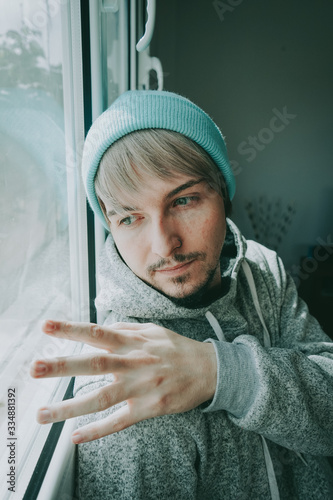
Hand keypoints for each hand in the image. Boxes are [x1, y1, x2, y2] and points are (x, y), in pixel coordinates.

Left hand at [30, 320, 216, 442]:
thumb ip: (124, 327)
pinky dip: (97, 430)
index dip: (72, 329)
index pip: (97, 332)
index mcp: (134, 341)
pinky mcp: (149, 409)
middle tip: (34, 368)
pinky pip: (120, 421)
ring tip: (43, 414)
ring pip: (102, 398)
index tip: (46, 326)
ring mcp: (142, 387)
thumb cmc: (177, 348)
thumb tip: (99, 326)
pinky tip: (76, 436)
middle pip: (95, 364)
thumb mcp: (152, 329)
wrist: (210, 370)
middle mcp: (135, 363)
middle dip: (63, 365)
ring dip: (70, 407)